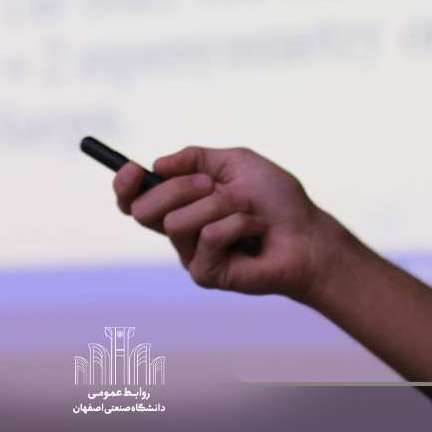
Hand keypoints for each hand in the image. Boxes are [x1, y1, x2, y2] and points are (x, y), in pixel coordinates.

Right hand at [113, 146, 351, 302]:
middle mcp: (180, 230)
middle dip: (178, 189)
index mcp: (181, 203)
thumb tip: (156, 164)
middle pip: (143, 210)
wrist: (307, 234)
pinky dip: (236, 224)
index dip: (124, 186)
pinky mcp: (205, 274)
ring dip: (218, 206)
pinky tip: (255, 231)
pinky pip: (207, 238)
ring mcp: (191, 254)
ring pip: (176, 222)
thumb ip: (194, 158)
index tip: (131, 168)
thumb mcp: (236, 162)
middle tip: (212, 186)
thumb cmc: (276, 200)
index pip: (135, 199)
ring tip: (246, 210)